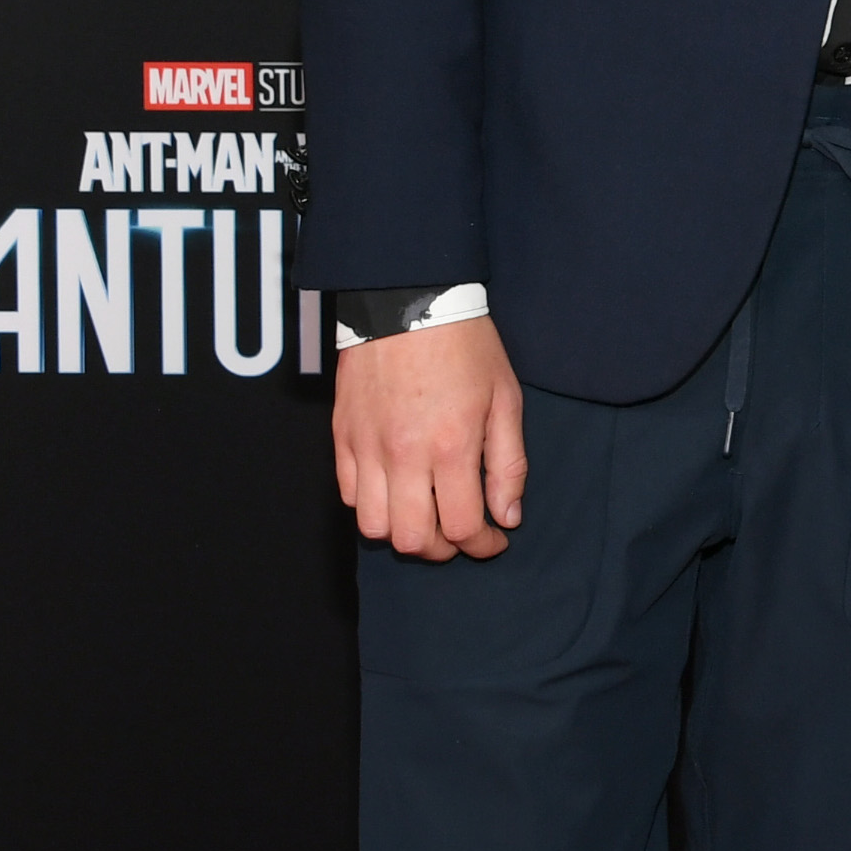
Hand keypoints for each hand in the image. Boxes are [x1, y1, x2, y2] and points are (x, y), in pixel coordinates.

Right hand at [331, 315, 526, 559]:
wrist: (408, 301)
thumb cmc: (465, 346)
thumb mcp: (506, 398)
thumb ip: (508, 463)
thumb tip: (508, 516)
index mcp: (452, 446)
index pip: (463, 527)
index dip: (484, 546)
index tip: (496, 540)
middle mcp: (404, 456)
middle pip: (413, 540)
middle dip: (443, 549)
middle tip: (462, 533)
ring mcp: (366, 449)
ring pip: (374, 527)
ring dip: (404, 533)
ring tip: (428, 516)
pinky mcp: (342, 438)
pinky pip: (349, 496)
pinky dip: (373, 506)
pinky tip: (397, 491)